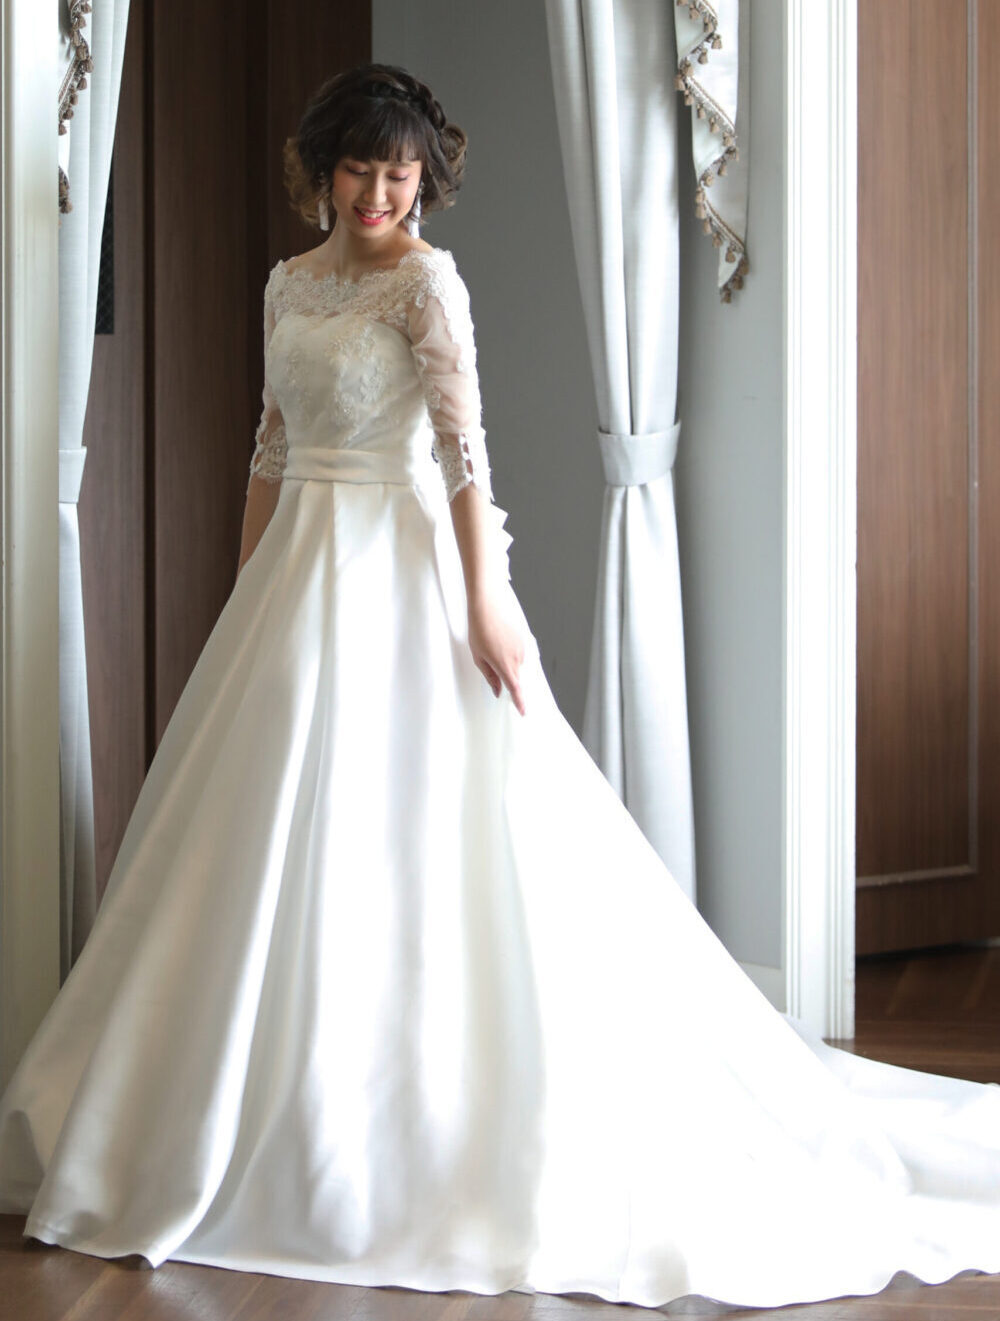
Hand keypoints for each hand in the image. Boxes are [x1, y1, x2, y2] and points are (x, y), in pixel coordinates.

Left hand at [468, 591, 525, 715]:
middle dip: (506, 677)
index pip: (515, 689)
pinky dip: (510, 654)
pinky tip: (498, 641)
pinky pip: (518, 654)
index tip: (523, 712)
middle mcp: (517, 659)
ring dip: (507, 663)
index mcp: (504, 665)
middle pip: (515, 677)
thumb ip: (490, 676)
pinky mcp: (523, 641)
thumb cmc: (479, 632)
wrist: (487, 608)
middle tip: (491, 660)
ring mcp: (522, 649)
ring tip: (491, 646)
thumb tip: (498, 690)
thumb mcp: (478, 657)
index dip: (520, 702)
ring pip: (516, 665)